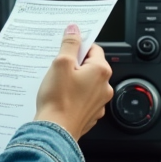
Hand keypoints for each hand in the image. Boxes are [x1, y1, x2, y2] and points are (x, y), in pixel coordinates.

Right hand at [34, 24, 114, 140]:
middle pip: (91, 66)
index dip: (78, 48)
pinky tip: (61, 98)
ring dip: (75, 82)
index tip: (67, 51)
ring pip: (87, 83)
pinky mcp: (91, 114)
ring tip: (59, 86)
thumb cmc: (58, 100)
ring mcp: (99, 102)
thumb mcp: (61, 63)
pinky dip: (74, 97)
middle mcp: (105, 87)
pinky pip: (83, 99)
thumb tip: (74, 29)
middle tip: (59, 70)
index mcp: (101, 71)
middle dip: (75, 66)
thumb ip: (70, 44)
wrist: (55, 132)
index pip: (94, 49)